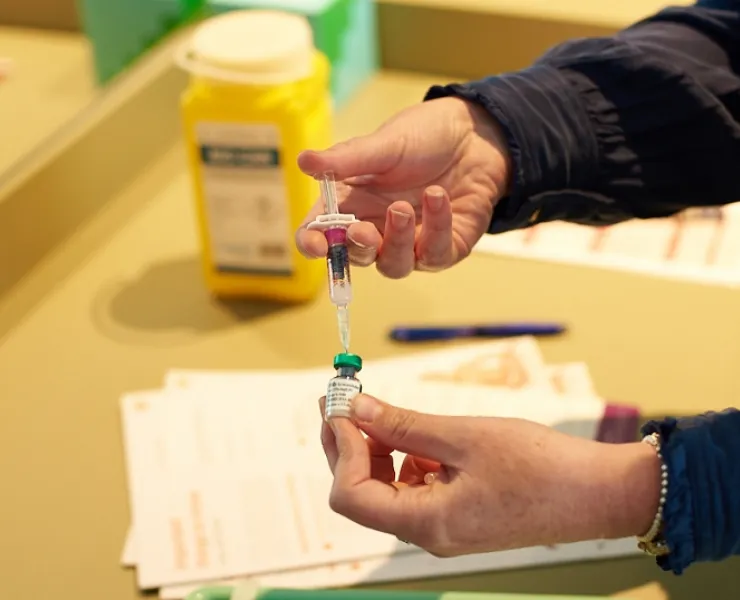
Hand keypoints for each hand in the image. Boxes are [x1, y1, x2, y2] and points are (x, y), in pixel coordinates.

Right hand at [296, 97, 510, 277]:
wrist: (476, 134)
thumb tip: (303, 162)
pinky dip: (435, 227)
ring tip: (404, 208)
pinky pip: (435, 254)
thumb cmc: (423, 138)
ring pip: (394, 266)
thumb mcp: (383, 144)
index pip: (321, 236)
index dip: (313, 245)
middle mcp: (378, 230)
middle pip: (357, 259)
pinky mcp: (445, 248)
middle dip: (357, 248)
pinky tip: (437, 197)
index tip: (317, 244)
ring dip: (396, 241)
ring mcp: (411, 244)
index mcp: (352, 205)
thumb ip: (346, 160)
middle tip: (362, 228)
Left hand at [320, 394, 661, 555]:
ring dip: (376, 449)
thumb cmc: (541, 466)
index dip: (340, 449)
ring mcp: (444, 526)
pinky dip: (405, 457)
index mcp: (427, 523)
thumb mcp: (464, 436)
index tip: (340, 407)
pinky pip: (415, 486)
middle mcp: (429, 533)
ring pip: (387, 489)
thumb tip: (357, 408)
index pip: (352, 495)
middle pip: (363, 493)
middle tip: (343, 400)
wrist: (598, 493)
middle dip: (350, 445)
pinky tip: (416, 433)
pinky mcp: (459, 513)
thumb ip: (403, 424)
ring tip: (379, 410)